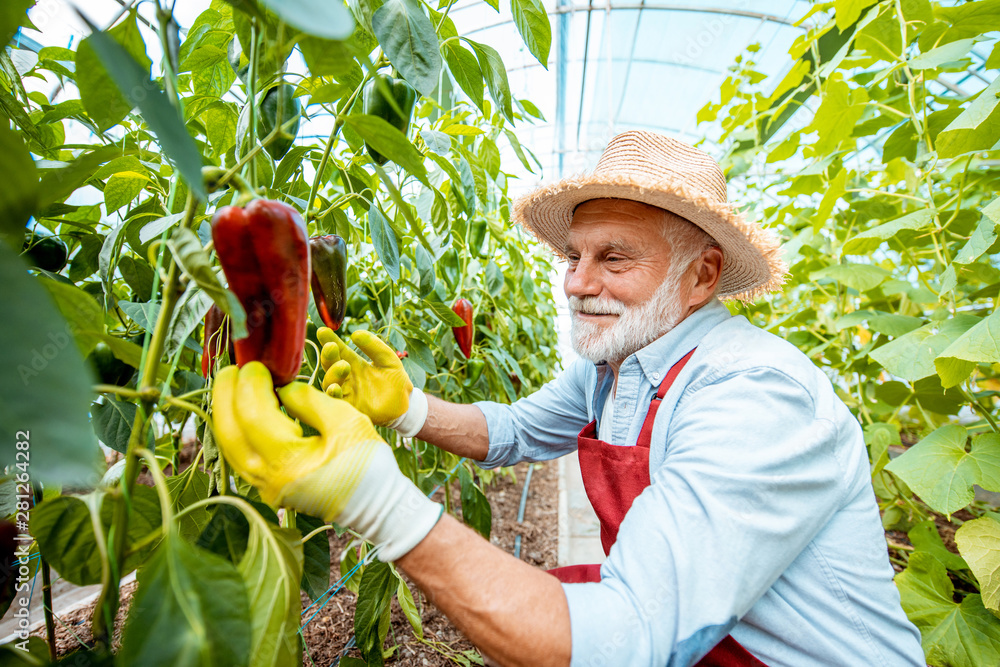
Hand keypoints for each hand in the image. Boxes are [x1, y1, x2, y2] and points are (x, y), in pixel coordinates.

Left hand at [212, 362, 441, 560]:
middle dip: (226, 393)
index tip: (258, 363)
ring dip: (227, 410)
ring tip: (235, 385)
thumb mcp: (346, 422)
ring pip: (228, 443)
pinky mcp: (267, 486)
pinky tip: (245, 411)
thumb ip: (310, 400)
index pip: (252, 413)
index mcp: (287, 461)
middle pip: (228, 429)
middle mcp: (266, 477)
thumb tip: (283, 387)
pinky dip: (237, 427)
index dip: (250, 383)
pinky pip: (239, 453)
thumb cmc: (367, 465)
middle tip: (234, 367)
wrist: (375, 505)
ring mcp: (263, 485)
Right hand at [319, 329, 425, 433]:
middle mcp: (347, 377)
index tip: (322, 330)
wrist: (405, 407)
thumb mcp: (389, 361)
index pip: (339, 350)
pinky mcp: (349, 407)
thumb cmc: (396, 382)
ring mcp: (346, 392)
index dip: (330, 340)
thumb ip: (375, 347)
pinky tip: (335, 387)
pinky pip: (336, 401)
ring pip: (330, 382)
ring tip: (343, 365)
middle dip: (328, 355)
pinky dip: (333, 394)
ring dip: (332, 373)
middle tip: (332, 347)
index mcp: (355, 363)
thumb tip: (356, 333)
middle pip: (330, 364)